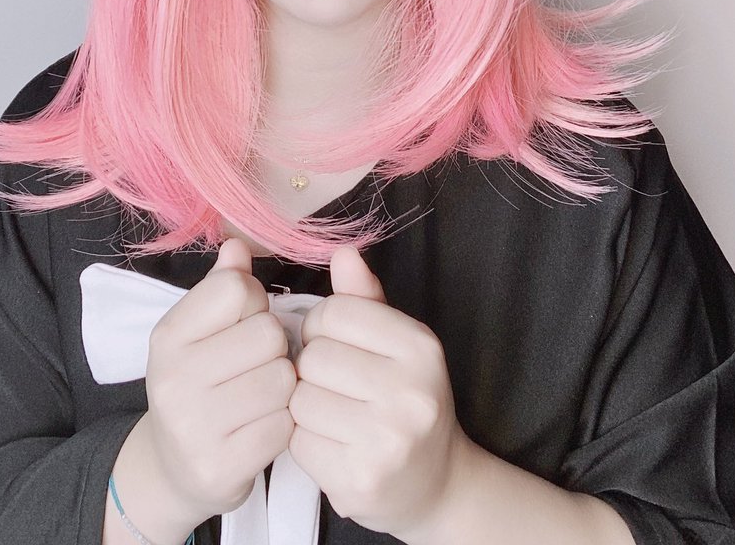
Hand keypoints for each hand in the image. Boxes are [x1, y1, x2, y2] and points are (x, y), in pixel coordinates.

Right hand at [136, 237, 296, 521]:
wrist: (174, 468)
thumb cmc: (199, 383)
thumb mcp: (200, 330)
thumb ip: (222, 286)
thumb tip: (237, 244)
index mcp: (168, 335)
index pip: (237, 288)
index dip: (255, 303)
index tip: (243, 324)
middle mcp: (173, 377)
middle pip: (268, 333)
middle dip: (275, 348)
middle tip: (255, 365)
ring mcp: (194, 426)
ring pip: (282, 379)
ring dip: (283, 387)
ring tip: (260, 395)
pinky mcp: (220, 467)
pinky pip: (285, 425)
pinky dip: (283, 424)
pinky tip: (261, 426)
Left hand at [287, 246, 469, 538]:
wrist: (436, 483)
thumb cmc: (406, 400)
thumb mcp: (397, 343)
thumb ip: (364, 298)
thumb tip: (343, 252)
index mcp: (420, 347)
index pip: (335, 312)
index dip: (322, 326)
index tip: (335, 344)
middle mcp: (411, 393)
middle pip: (313, 357)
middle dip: (312, 369)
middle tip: (334, 385)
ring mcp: (387, 441)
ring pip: (300, 399)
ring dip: (304, 407)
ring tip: (333, 415)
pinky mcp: (360, 481)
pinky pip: (298, 442)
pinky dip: (305, 442)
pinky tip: (331, 444)